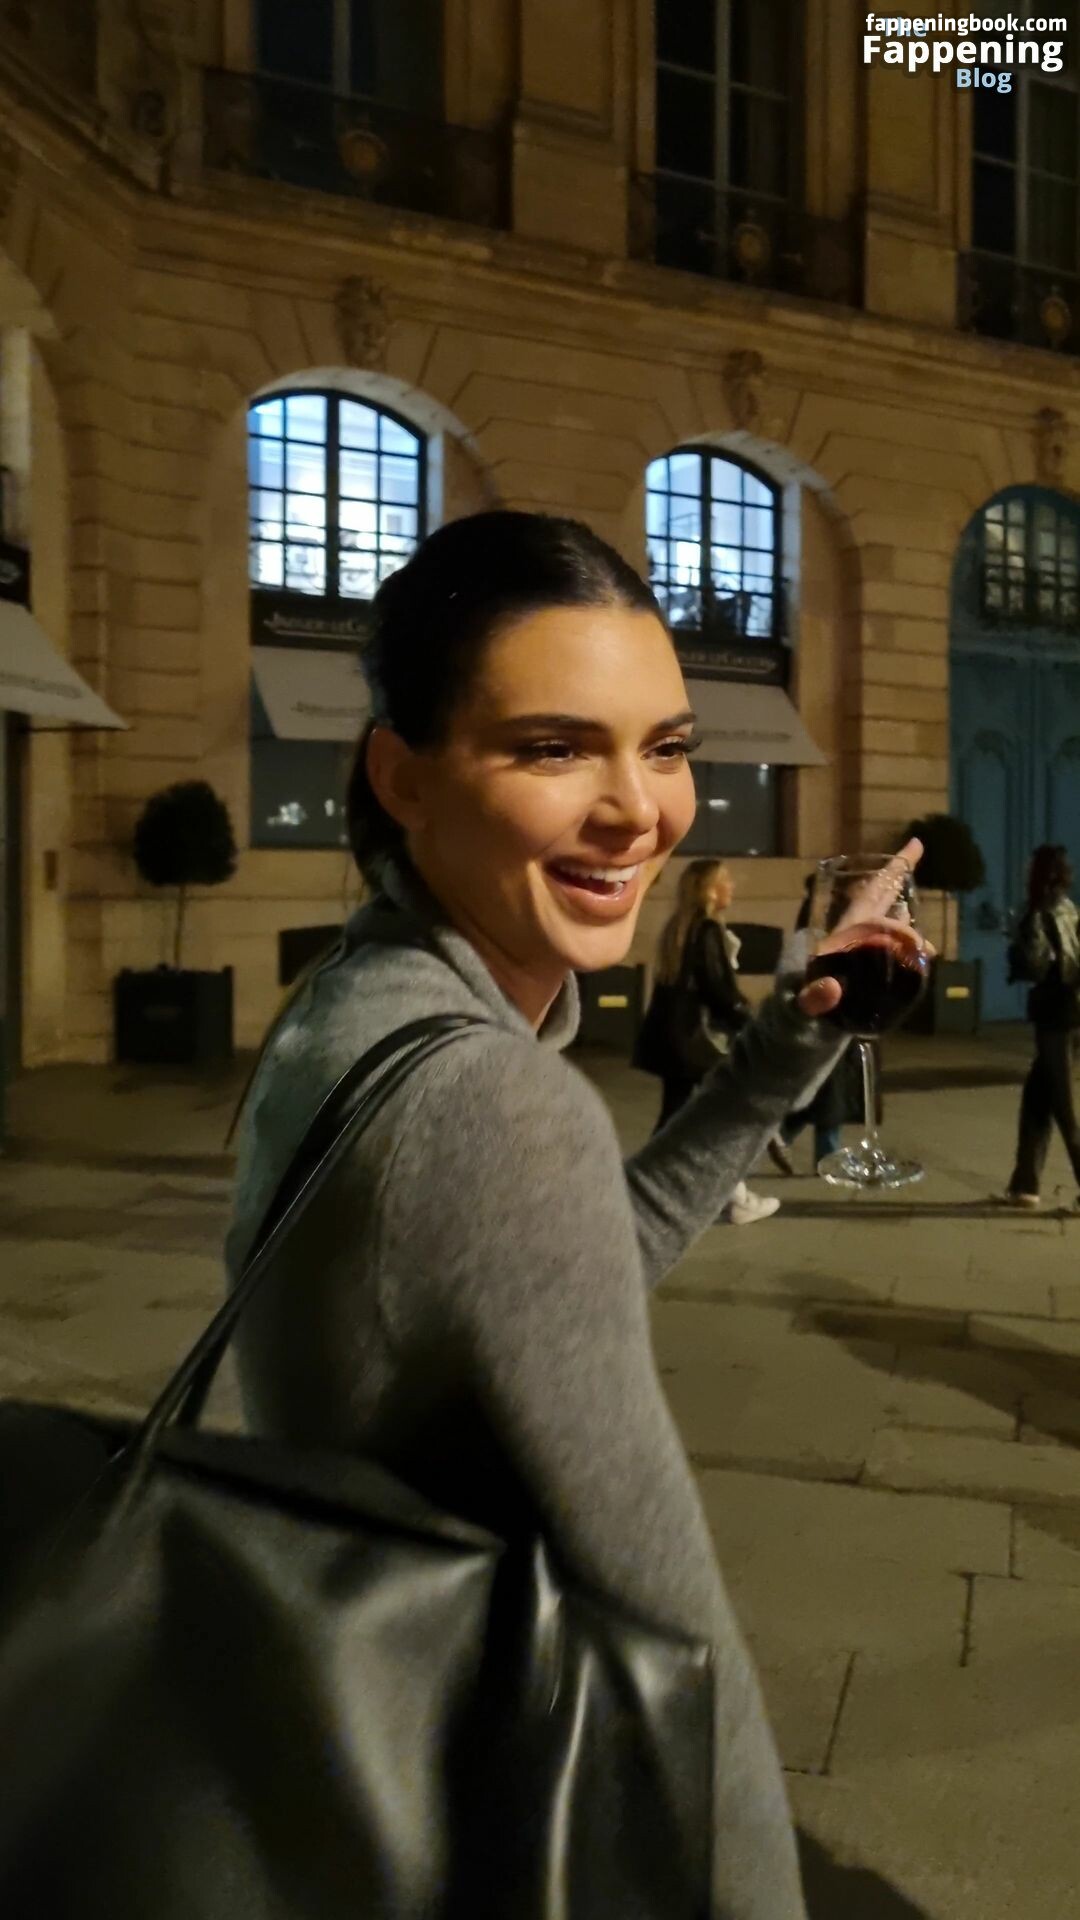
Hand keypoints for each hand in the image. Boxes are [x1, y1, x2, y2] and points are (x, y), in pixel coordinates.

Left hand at [795, 839, 933, 1019]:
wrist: (798, 1024)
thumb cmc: (798, 1009)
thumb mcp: (803, 1006)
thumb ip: (814, 999)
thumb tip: (831, 989)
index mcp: (836, 938)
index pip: (869, 914)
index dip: (894, 920)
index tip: (920, 944)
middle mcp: (849, 934)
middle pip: (874, 897)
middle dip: (894, 873)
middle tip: (915, 845)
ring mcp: (858, 947)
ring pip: (883, 913)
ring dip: (901, 898)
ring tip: (915, 876)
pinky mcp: (866, 964)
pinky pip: (889, 943)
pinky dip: (908, 938)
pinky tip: (924, 943)